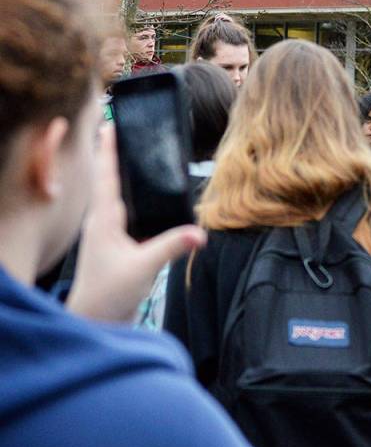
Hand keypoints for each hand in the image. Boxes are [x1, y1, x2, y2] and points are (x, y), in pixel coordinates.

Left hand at [65, 126, 206, 322]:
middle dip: (113, 156)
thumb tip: (200, 233)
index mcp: (104, 220)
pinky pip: (122, 214)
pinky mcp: (113, 246)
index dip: (109, 150)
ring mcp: (105, 234)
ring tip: (132, 157)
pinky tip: (144, 199)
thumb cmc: (108, 294)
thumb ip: (172, 246)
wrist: (94, 321)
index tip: (110, 124)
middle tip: (121, 131)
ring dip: (122, 177)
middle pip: (107, 181)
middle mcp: (101, 223)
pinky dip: (131, 199)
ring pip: (114, 197)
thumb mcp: (144, 267)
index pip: (106, 176)